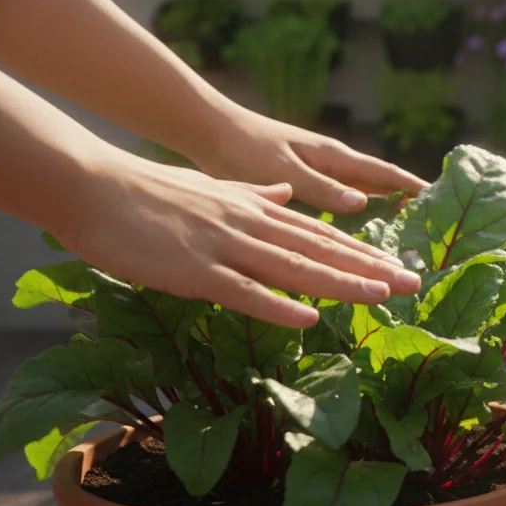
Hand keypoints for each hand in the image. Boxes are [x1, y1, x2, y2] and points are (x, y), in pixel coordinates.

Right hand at [57, 154, 423, 328]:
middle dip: (369, 268)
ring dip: (340, 283)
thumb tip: (283, 192)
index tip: (396, 266)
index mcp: (254, 208)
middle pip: (320, 249)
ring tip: (381, 296)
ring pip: (293, 268)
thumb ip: (251, 194)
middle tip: (412, 285)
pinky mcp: (193, 271)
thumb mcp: (212, 187)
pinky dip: (278, 306)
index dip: (361, 251)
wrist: (93, 186)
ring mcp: (223, 247)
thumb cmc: (147, 191)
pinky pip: (243, 292)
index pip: (319, 232)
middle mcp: (248, 224)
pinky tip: (309, 319)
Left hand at [191, 108, 428, 216]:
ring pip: (361, 192)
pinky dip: (355, 213)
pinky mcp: (302, 180)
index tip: (440, 200)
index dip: (411, 187)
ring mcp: (318, 170)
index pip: (384, 173)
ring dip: (382, 209)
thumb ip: (322, 189)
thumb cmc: (244, 149)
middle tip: (430, 228)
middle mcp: (332, 162)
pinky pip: (340, 199)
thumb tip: (364, 203)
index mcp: (333, 157)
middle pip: (379, 184)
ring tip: (403, 234)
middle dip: (405, 203)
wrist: (209, 131)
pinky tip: (356, 230)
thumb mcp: (283, 170)